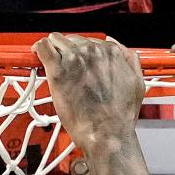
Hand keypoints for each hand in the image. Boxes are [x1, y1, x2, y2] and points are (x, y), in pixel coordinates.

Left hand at [32, 33, 145, 155]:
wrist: (107, 134)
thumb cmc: (120, 117)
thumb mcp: (138, 85)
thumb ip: (131, 63)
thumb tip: (122, 50)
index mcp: (111, 53)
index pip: (91, 41)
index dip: (82, 52)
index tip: (78, 62)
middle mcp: (93, 51)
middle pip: (73, 40)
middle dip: (68, 51)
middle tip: (66, 68)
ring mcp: (74, 59)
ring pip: (57, 40)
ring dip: (54, 50)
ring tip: (52, 63)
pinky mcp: (58, 70)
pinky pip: (43, 48)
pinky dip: (39, 49)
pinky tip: (37, 55)